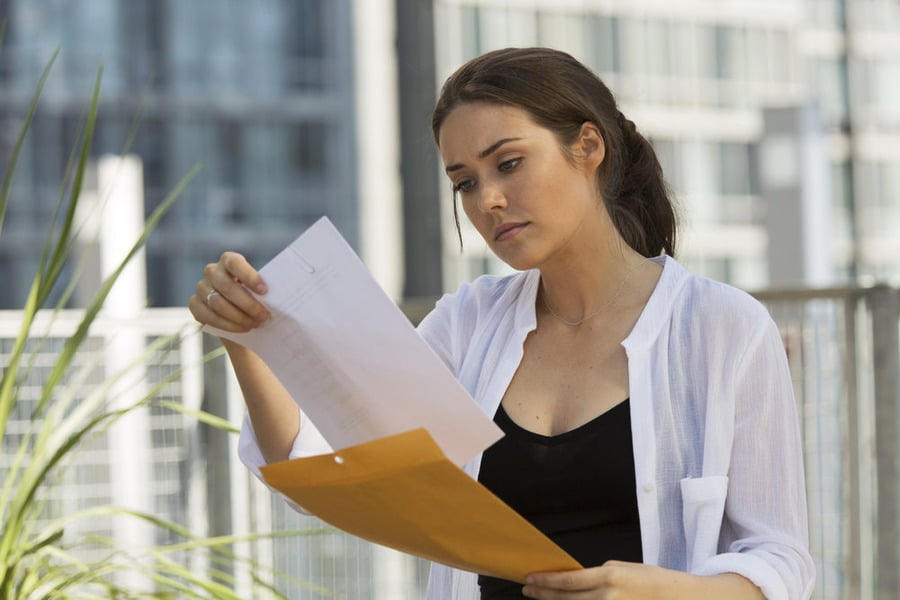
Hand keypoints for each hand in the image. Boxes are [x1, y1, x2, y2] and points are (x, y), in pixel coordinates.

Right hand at [188, 251, 269, 332]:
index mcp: (228, 260)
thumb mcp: (260, 289)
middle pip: (227, 287)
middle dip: (248, 304)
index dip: (249, 276)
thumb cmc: (254, 295)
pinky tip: (242, 329)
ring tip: (255, 324)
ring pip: (218, 303)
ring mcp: (201, 287)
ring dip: (239, 317)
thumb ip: (263, 289)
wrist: (239, 311)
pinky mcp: (194, 304)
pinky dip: (227, 325)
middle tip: (264, 316)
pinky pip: (208, 316)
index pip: (235, 263)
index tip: (265, 291)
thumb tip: (278, 296)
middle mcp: (212, 271)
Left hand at [522, 562, 762, 599]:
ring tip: (542, 599)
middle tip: (528, 589)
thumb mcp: (624, 570)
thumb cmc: (654, 582)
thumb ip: (598, 577)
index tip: (529, 579)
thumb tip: (575, 582)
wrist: (683, 598)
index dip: (545, 582)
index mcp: (610, 577)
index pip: (568, 581)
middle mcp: (608, 598)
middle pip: (566, 599)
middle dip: (544, 595)